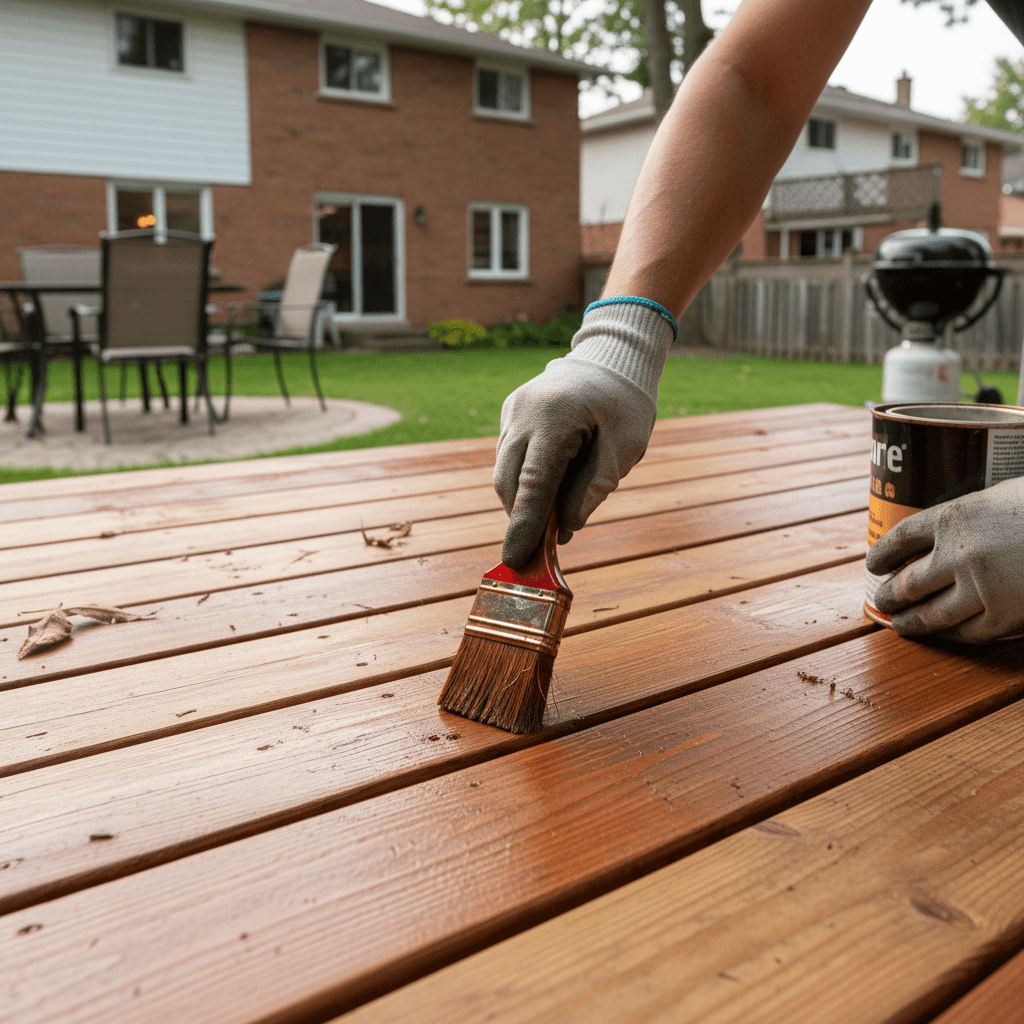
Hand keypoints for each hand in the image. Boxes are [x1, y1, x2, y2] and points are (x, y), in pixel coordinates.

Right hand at [493, 300, 674, 568]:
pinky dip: (524, 480)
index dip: (524, 525)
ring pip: (506, 471)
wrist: (613, 355)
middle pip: (509, 481)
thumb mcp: (626, 448)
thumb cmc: (626, 402)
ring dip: (523, 501)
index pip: (533, 483)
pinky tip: (548, 492)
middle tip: (535, 554)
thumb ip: (594, 489)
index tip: (515, 559)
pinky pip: (511, 456)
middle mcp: (524, 412)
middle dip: (520, 519)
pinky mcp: (512, 412)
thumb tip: (564, 530)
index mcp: (555, 417)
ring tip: (549, 523)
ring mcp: (513, 410)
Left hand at [865, 477, 1023, 642]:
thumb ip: (973, 515)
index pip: (901, 537)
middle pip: (907, 582)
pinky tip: (940, 635)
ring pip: (929, 614)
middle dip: (888, 595)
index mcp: (955, 516)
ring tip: (897, 625)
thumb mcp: (1004, 496)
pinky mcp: (1006, 616)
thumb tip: (947, 531)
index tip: (873, 564)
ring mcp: (981, 587)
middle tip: (881, 600)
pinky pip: (966, 633)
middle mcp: (959, 553)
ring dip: (908, 622)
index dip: (882, 554)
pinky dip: (947, 636)